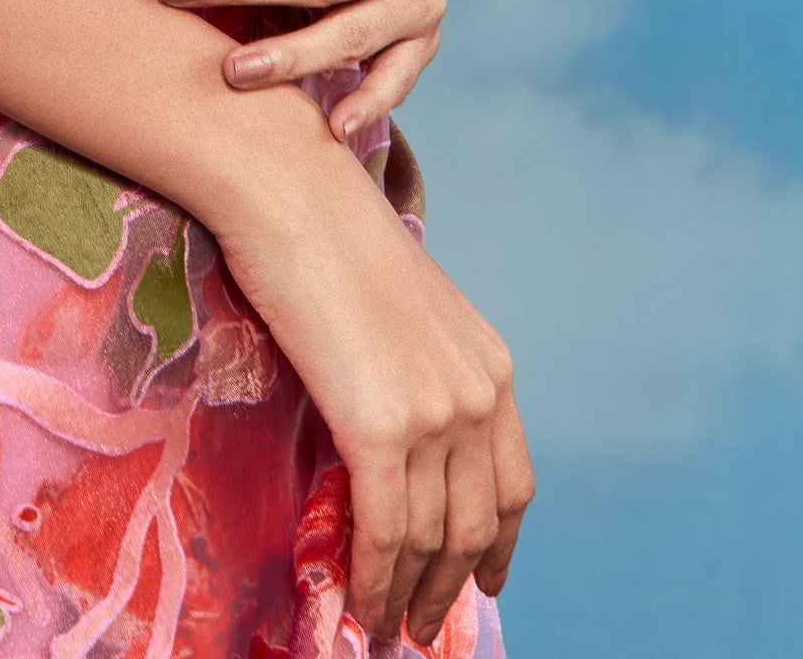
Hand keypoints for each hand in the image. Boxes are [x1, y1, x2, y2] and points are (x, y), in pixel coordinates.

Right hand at [214, 122, 533, 643]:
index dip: (498, 545)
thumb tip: (391, 437)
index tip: (484, 581)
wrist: (290, 188)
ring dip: (407, 595)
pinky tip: (357, 605)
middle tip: (417, 624)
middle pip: (476, 524)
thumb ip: (413, 372)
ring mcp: (435, 412)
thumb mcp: (398, 307)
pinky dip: (373, 579)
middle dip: (448, 585)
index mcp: (490, 365)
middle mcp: (477, 394)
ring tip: (382, 627)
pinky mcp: (381, 426)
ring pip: (430, 539)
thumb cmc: (324, 232)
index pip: (512, 484)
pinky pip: (384, 530)